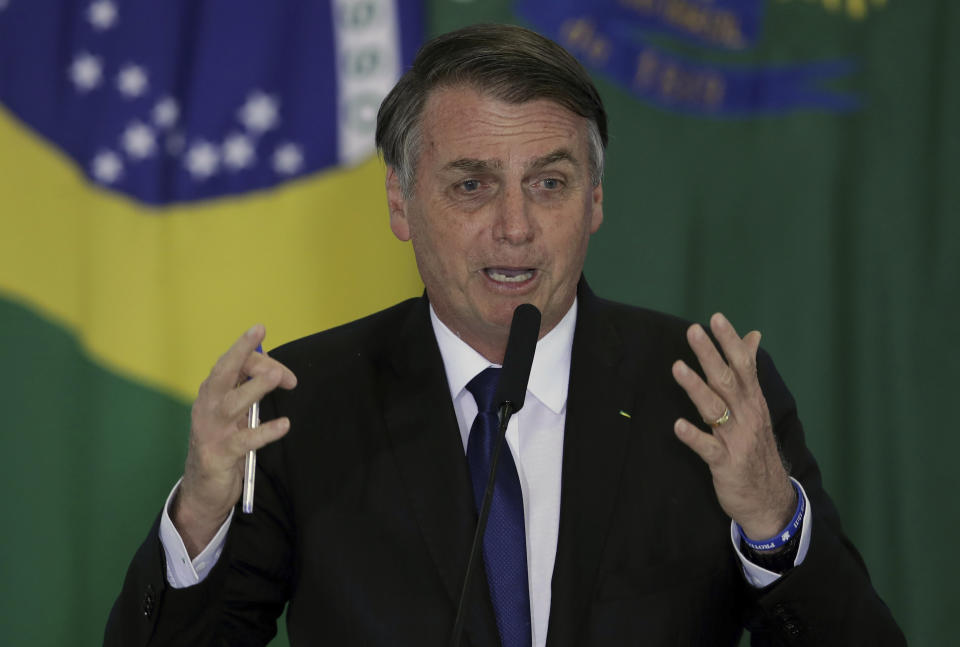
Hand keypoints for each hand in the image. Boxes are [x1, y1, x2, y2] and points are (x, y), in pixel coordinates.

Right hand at [173, 324, 297, 556]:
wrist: (202, 489)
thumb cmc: (222, 443)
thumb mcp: (233, 414)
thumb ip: (247, 392)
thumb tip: (273, 369)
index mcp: (211, 393)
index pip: (232, 364)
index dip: (259, 359)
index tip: (286, 374)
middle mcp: (207, 406)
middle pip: (223, 372)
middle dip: (240, 350)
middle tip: (258, 331)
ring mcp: (212, 430)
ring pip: (233, 403)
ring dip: (255, 388)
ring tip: (277, 376)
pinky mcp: (220, 454)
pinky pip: (245, 440)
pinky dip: (265, 432)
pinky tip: (284, 425)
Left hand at [671, 313, 794, 540]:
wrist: (770, 500)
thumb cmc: (756, 446)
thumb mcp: (756, 406)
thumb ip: (748, 371)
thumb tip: (752, 335)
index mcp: (753, 401)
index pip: (743, 365)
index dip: (730, 342)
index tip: (716, 318)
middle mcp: (747, 416)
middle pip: (727, 380)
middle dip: (710, 355)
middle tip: (693, 331)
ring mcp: (737, 440)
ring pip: (715, 409)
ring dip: (696, 388)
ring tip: (677, 367)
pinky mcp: (726, 464)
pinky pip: (708, 448)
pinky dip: (694, 437)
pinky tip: (678, 426)